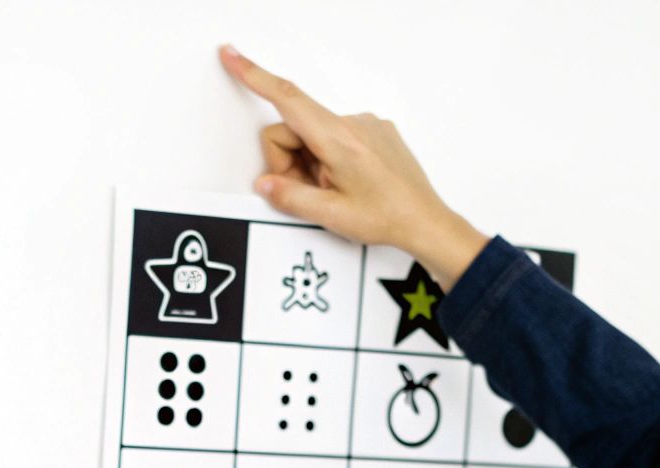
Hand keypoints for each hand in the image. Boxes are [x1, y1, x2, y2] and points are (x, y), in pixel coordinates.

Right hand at [218, 44, 488, 290]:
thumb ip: (290, 197)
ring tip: (336, 191)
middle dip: (290, 162)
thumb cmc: (388, 217)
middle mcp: (352, 123)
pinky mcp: (374, 131)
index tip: (232, 55)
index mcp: (338, 140)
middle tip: (312, 193)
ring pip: (314, 135)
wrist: (426, 221)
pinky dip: (331, 159)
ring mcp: (366, 125)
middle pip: (294, 129)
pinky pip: (335, 137)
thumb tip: (266, 183)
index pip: (286, 99)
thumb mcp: (331, 215)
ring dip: (313, 164)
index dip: (254, 75)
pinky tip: (349, 181)